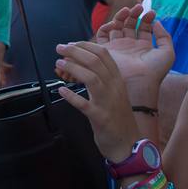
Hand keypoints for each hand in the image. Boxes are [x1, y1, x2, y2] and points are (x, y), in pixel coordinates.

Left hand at [54, 40, 140, 163]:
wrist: (128, 144)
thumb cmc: (118, 116)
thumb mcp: (114, 92)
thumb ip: (102, 77)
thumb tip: (80, 61)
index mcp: (118, 79)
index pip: (104, 54)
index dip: (85, 45)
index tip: (70, 44)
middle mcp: (115, 88)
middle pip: (95, 62)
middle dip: (75, 51)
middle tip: (59, 49)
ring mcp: (108, 103)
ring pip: (91, 78)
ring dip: (73, 68)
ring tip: (59, 63)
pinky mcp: (100, 118)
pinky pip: (85, 105)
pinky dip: (71, 96)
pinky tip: (61, 91)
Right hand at [93, 6, 174, 98]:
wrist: (138, 83)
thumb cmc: (154, 71)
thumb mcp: (167, 53)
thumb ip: (165, 36)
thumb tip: (158, 22)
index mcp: (144, 47)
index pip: (145, 28)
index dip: (148, 19)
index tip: (152, 12)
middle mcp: (131, 46)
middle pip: (131, 25)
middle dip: (134, 14)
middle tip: (138, 7)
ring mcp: (119, 47)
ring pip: (117, 26)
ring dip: (122, 16)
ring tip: (128, 10)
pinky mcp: (107, 49)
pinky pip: (102, 34)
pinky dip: (106, 26)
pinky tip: (115, 22)